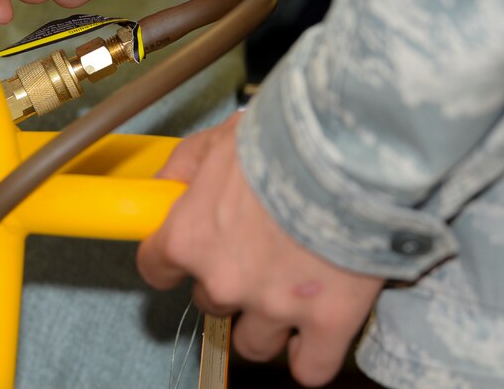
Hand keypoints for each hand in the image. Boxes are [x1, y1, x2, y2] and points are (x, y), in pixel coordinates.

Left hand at [137, 114, 383, 386]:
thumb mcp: (216, 139)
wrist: (347, 147)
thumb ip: (181, 167)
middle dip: (230, 281)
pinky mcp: (328, 322)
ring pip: (254, 341)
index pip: (155, 269)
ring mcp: (274, 306)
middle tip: (260, 249)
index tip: (187, 256)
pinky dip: (309, 356)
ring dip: (265, 322)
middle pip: (211, 303)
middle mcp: (223, 280)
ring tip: (291, 288)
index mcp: (189, 237)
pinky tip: (315, 332)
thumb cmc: (281, 137)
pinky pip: (309, 368)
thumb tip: (161, 189)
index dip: (172, 262)